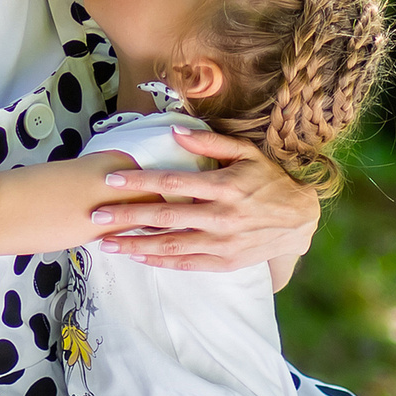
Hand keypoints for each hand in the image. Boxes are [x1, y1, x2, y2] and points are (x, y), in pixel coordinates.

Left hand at [87, 128, 321, 270]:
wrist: (299, 220)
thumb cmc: (270, 181)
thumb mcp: (247, 153)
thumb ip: (211, 143)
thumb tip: (175, 132)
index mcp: (224, 187)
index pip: (172, 183)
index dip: (139, 182)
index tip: (111, 181)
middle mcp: (221, 217)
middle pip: (165, 217)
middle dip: (127, 217)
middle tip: (96, 216)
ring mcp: (222, 243)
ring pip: (170, 245)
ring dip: (136, 245)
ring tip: (107, 243)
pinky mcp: (224, 262)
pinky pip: (186, 263)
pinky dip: (160, 261)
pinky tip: (137, 257)